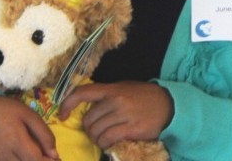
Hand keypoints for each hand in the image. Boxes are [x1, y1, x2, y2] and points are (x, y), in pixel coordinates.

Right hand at [0, 94, 58, 160]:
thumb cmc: (6, 110)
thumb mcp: (29, 116)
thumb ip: (44, 135)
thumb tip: (55, 155)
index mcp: (15, 140)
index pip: (36, 160)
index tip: (56, 159)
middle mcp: (3, 154)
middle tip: (43, 156)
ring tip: (30, 155)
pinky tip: (19, 157)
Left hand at [58, 81, 173, 149]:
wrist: (169, 104)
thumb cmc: (145, 96)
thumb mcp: (125, 88)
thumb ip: (108, 95)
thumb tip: (87, 106)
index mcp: (112, 89)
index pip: (83, 92)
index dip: (67, 103)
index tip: (62, 114)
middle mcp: (116, 100)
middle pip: (89, 118)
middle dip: (88, 128)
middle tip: (95, 131)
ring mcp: (124, 114)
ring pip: (97, 131)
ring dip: (97, 138)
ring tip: (102, 138)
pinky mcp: (131, 128)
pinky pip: (108, 138)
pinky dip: (105, 143)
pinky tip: (109, 142)